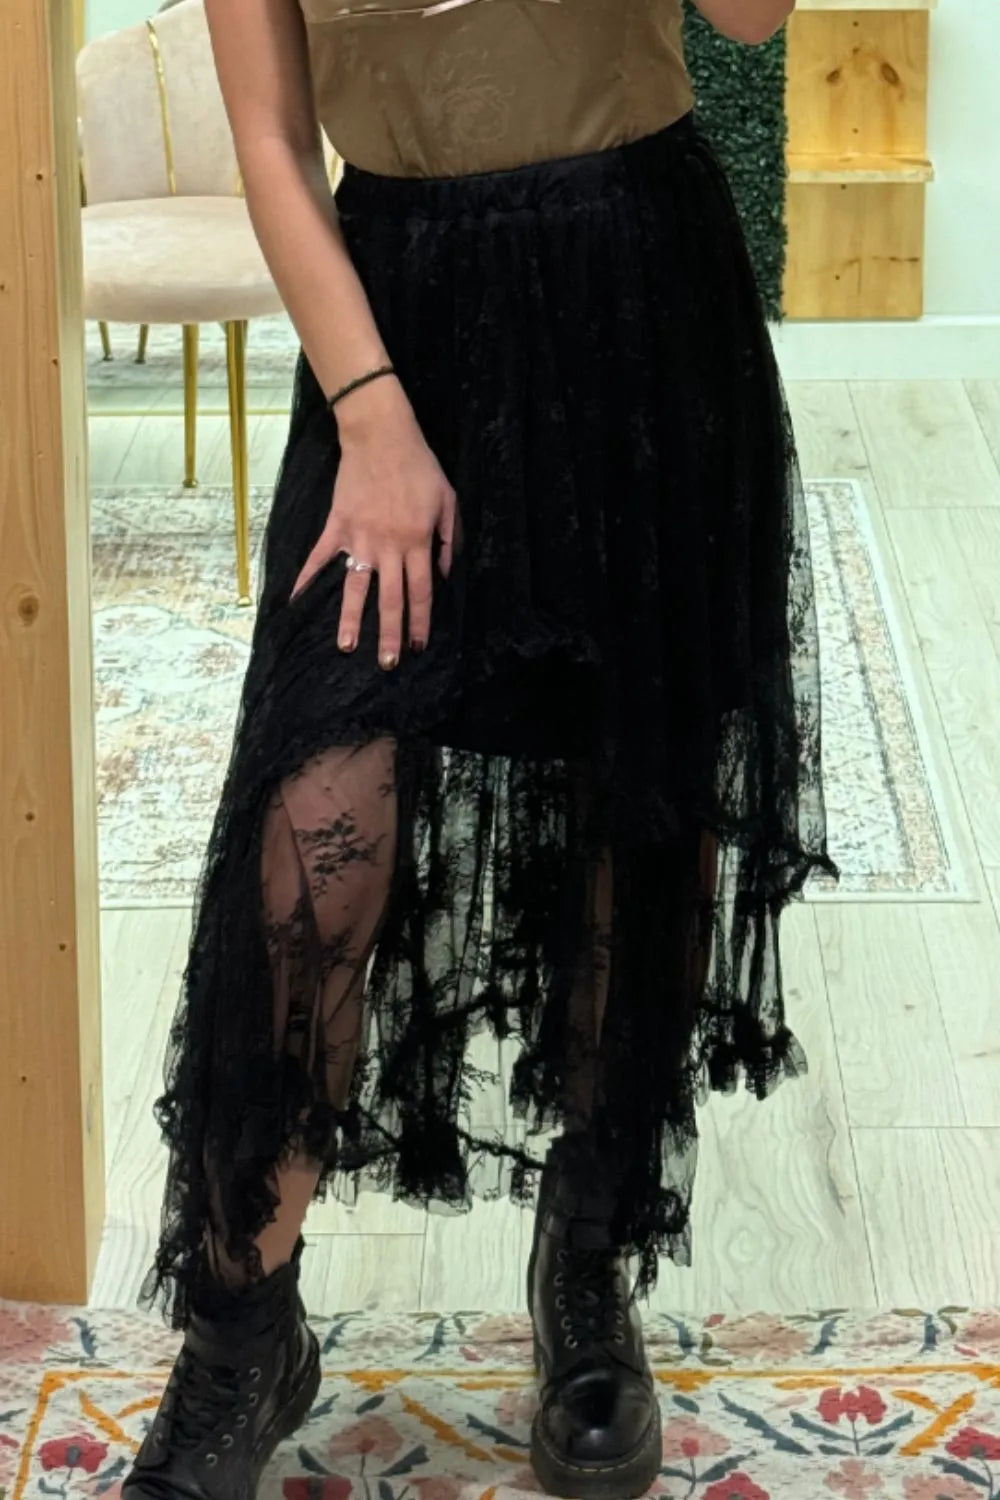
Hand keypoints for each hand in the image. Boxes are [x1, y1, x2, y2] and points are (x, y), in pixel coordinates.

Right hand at [291, 378, 458, 668]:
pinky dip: (305, 579)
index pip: (420, 592)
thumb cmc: (419, 466)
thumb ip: (450, 539)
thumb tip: (444, 574)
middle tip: (387, 664)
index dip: (420, 621)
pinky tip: (294, 602)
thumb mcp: (447, 500)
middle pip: (389, 599)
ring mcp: (359, 539)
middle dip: (389, 634)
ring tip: (347, 648)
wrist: (380, 435)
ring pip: (355, 588)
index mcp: (416, 542)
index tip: (419, 645)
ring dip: (351, 620)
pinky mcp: (337, 527)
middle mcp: (387, 547)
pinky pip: (319, 557)